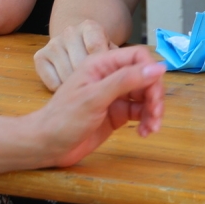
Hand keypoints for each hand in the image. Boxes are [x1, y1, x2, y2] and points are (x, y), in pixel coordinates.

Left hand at [24, 45, 165, 166]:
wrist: (47, 146)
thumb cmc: (63, 119)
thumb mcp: (95, 97)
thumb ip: (126, 80)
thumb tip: (158, 67)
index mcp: (102, 65)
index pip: (137, 57)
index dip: (151, 71)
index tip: (156, 92)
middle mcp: (110, 77)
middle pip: (145, 78)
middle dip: (154, 96)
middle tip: (156, 115)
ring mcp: (114, 96)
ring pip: (145, 97)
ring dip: (153, 111)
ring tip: (152, 128)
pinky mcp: (116, 114)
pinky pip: (140, 113)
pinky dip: (147, 121)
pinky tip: (144, 133)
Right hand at [34, 18, 117, 90]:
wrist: (76, 49)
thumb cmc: (100, 56)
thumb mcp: (113, 55)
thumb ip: (122, 61)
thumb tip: (135, 72)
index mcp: (90, 27)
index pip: (96, 47)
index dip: (102, 68)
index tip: (107, 79)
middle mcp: (69, 32)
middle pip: (80, 64)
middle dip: (91, 81)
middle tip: (97, 89)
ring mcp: (53, 43)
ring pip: (66, 75)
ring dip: (76, 87)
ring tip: (84, 89)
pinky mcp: (39, 57)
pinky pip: (52, 82)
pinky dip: (62, 90)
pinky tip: (69, 88)